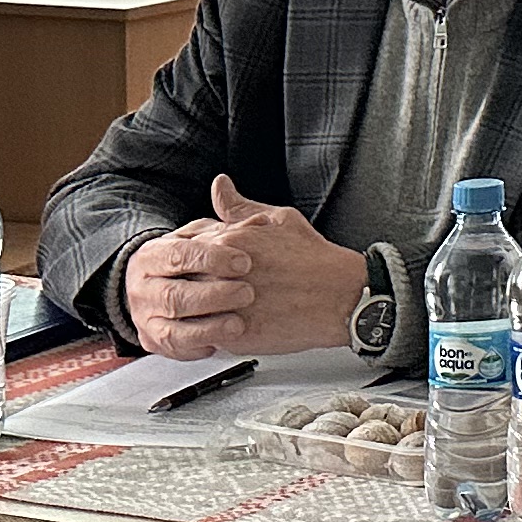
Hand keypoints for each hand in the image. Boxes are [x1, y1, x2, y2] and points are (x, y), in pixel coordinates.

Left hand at [120, 175, 369, 358]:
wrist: (341, 297)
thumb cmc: (315, 259)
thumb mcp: (281, 220)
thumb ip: (241, 207)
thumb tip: (219, 186)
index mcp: (230, 240)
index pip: (184, 246)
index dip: (190, 257)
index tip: (200, 265)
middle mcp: (223, 271)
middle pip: (181, 277)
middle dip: (187, 282)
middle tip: (205, 287)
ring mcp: (227, 304)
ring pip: (189, 308)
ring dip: (194, 308)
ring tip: (213, 307)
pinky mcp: (235, 334)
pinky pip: (203, 335)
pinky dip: (207, 332)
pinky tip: (222, 325)